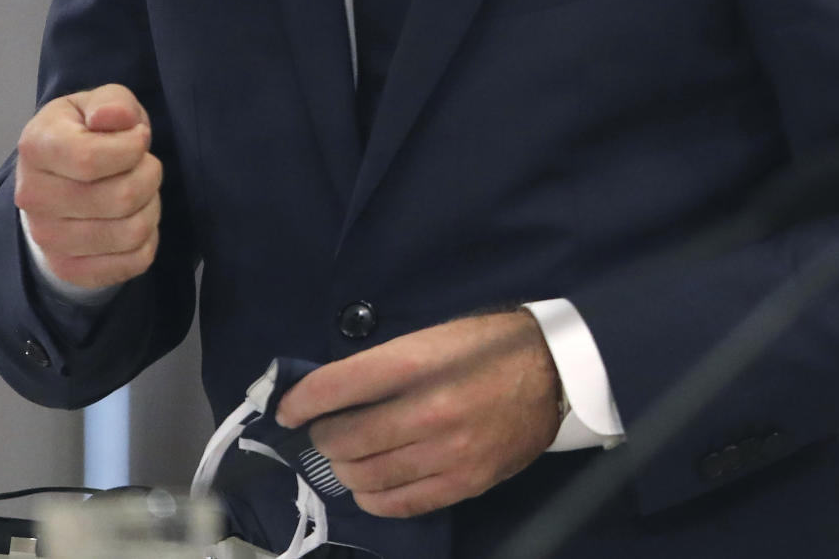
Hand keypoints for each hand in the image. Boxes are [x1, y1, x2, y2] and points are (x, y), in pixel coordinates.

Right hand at [14, 83, 161, 288]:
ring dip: (151, 207)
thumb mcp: (98, 103)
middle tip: (143, 165)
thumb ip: (112, 102)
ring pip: (131, 233)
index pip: (89, 159)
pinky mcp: (68, 268)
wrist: (59, 179)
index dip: (131, 148)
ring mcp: (47, 239)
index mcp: (35, 147)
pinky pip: (133, 262)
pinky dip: (148, 239)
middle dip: (150, 175)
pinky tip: (133, 218)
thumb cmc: (85, 132)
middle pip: (120, 198)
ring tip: (140, 190)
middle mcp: (32, 197)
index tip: (138, 138)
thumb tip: (110, 117)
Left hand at [276, 310, 562, 517]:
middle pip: (346, 438)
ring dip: (344, 468)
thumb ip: (385, 364)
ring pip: (368, 475)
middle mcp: (428, 409)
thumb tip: (335, 392)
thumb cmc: (485, 344)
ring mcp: (448, 451)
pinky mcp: (466, 481)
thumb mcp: (432, 335)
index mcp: (416, 362)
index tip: (286, 409)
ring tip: (346, 457)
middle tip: (323, 430)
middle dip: (323, 436)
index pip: (338, 386)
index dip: (302, 400)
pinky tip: (368, 485)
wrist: (552, 370)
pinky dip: (374, 498)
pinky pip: (402, 503)